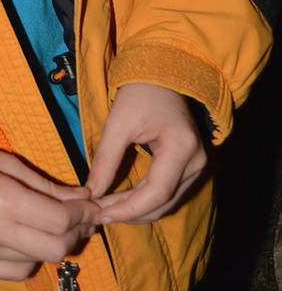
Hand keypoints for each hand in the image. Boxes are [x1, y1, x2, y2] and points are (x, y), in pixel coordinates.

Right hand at [0, 142, 99, 280]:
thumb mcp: (7, 162)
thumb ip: (46, 186)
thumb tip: (83, 199)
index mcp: (3, 201)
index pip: (60, 220)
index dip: (83, 213)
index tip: (92, 205)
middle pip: (56, 249)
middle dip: (76, 233)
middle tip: (80, 218)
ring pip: (38, 263)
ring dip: (52, 246)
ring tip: (51, 226)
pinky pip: (14, 272)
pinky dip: (28, 258)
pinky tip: (26, 240)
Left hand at [86, 83, 207, 225]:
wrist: (162, 76)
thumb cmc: (140, 93)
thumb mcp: (118, 123)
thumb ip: (105, 159)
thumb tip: (91, 192)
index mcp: (182, 147)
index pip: (157, 192)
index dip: (129, 209)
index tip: (102, 214)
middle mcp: (198, 162)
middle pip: (164, 202)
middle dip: (130, 212)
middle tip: (99, 213)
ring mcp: (200, 166)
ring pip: (168, 202)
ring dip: (138, 210)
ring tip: (107, 208)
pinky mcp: (193, 167)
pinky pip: (170, 193)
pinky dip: (147, 200)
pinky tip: (124, 200)